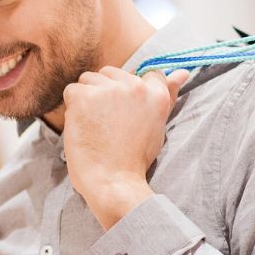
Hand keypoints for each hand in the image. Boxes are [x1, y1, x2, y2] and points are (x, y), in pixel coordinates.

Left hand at [62, 67, 189, 229]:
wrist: (113, 182)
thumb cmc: (135, 158)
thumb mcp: (158, 125)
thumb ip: (168, 95)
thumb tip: (182, 72)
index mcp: (156, 94)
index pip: (143, 74)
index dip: (129, 92)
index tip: (125, 112)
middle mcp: (135, 87)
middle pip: (110, 73)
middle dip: (105, 94)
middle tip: (109, 125)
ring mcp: (109, 90)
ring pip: (89, 80)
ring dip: (87, 99)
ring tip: (95, 126)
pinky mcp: (84, 97)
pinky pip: (71, 91)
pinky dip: (72, 109)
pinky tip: (82, 127)